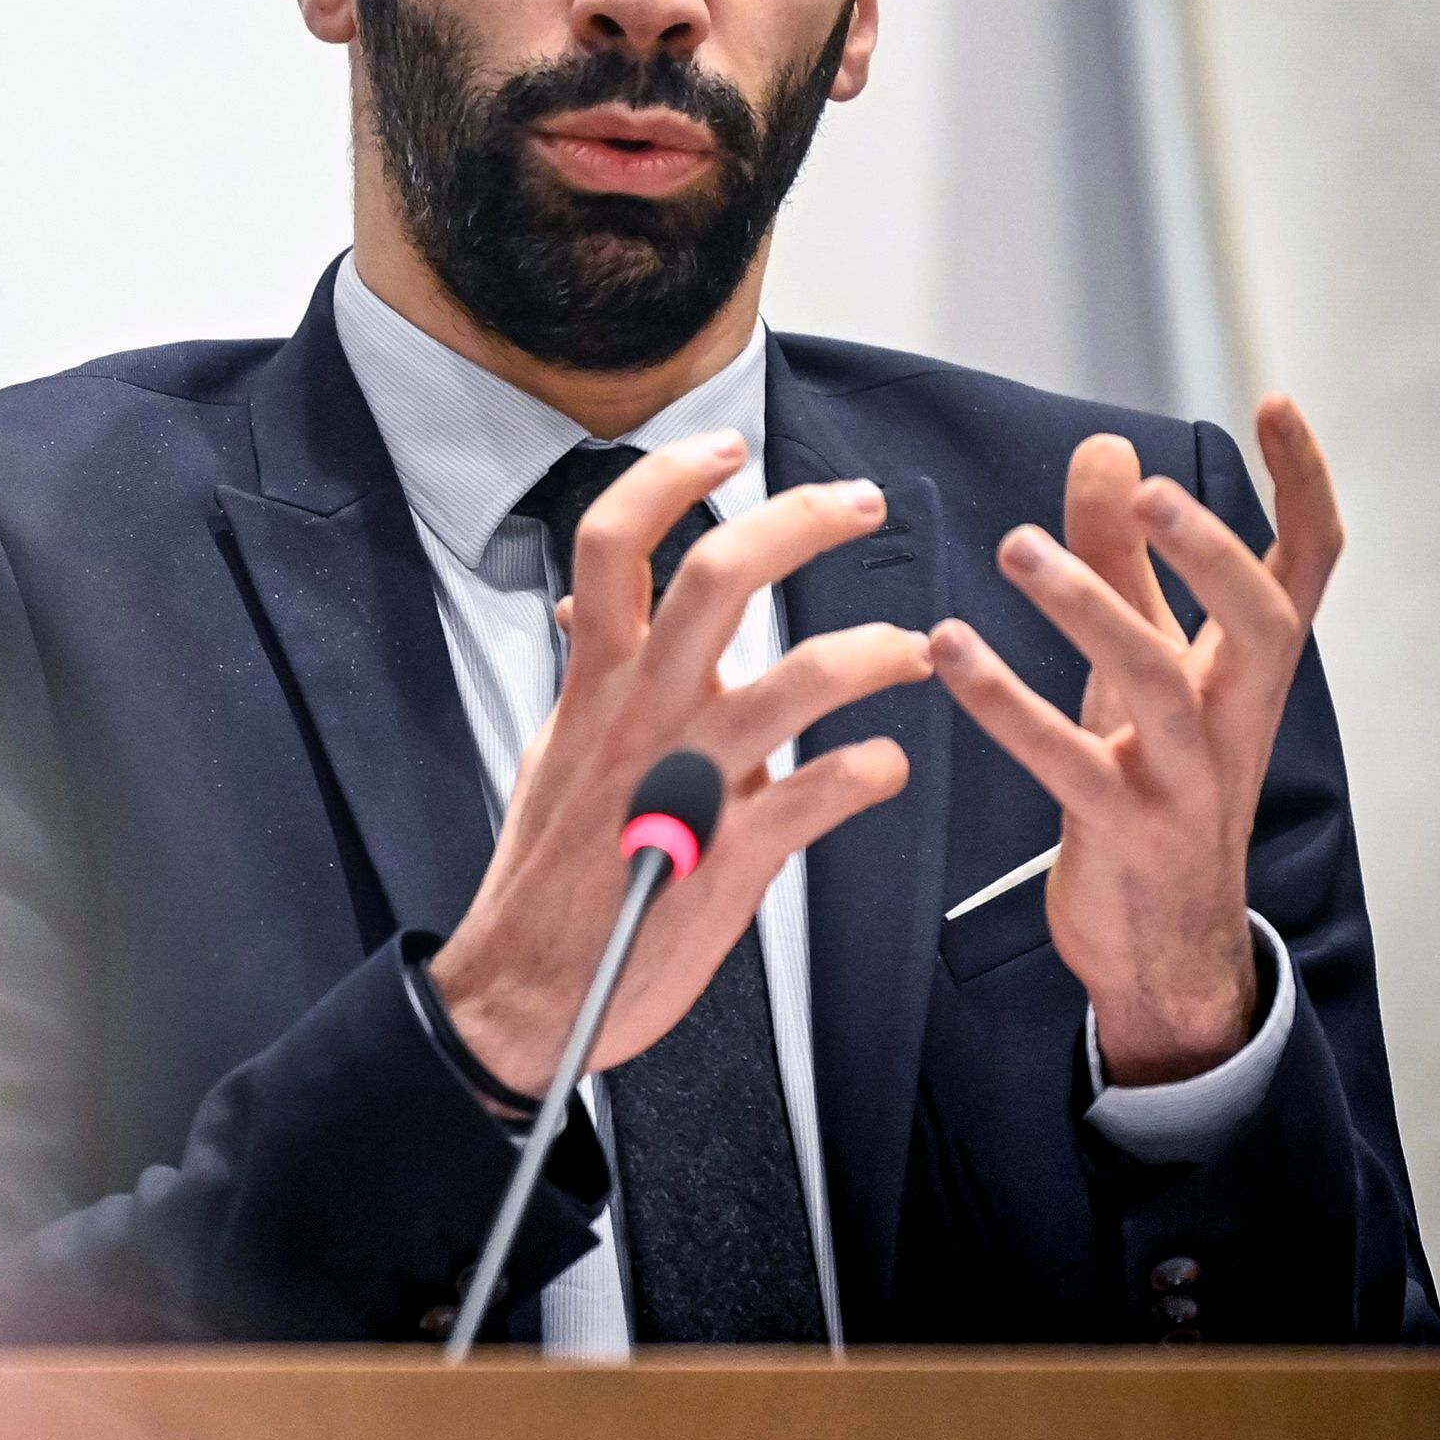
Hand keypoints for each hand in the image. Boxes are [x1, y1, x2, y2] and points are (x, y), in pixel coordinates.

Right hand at [427, 432, 932, 1095]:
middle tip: (859, 505)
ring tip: (910, 650)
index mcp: (596, 685)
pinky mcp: (730, 860)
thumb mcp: (551, 752)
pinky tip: (885, 765)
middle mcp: (641, 718)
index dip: (669, 479)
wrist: (529, 991)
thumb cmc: (550, 876)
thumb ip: (588, 678)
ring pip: (791, 682)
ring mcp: (686, 785)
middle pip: (715, 579)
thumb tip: (587, 612)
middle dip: (798, 523)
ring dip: (868, 652)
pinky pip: (819, 796)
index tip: (724, 449)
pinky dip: (868, 771)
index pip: (613, 544)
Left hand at [927, 400, 1343, 1085]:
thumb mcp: (1141, 662)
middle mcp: (1236, 718)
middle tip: (1148, 490)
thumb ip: (1121, 557)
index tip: (1276, 401)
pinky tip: (946, 648)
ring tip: (1015, 547)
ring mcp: (1187, 781)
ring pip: (1155, 685)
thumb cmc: (1152, 779)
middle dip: (1212, 552)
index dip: (1304, 483)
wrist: (1164, 943)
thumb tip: (1105, 443)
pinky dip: (1005, 703)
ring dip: (1087, 609)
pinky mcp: (1123, 832)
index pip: (1308, 564)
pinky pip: (1066, 761)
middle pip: (1261, 622)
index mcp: (1250, 671)